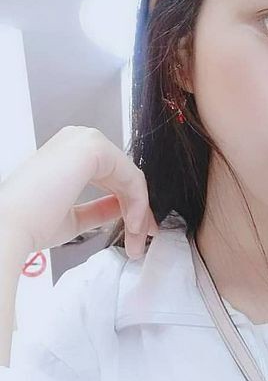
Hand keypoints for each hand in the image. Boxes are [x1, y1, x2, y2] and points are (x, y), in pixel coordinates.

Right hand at [0, 126, 158, 259]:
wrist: (10, 227)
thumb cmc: (29, 224)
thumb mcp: (75, 217)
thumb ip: (100, 208)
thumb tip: (122, 208)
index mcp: (67, 154)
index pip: (111, 176)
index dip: (129, 206)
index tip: (137, 233)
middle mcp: (76, 141)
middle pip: (124, 176)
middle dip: (138, 211)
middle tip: (142, 240)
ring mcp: (85, 140)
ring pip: (131, 177)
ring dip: (138, 211)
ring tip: (137, 239)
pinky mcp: (94, 147)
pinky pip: (131, 176)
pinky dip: (137, 202)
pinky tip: (132, 224)